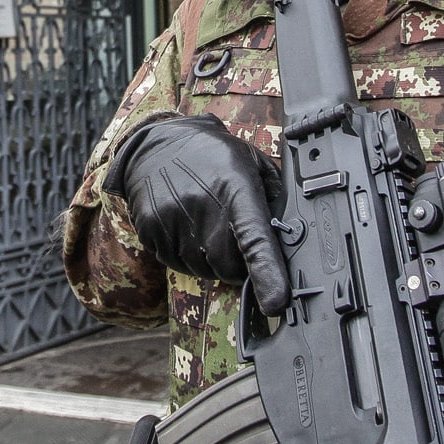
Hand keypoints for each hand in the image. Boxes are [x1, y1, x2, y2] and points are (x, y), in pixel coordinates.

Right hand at [105, 114, 288, 313]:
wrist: (155, 142)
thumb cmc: (211, 154)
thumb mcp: (251, 162)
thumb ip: (274, 196)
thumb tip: (293, 234)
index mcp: (234, 186)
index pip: (254, 238)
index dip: (267, 273)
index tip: (276, 301)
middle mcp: (201, 204)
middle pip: (230, 266)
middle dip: (239, 263)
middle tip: (234, 237)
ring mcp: (172, 218)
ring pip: (204, 269)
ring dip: (211, 259)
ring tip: (206, 224)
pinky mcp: (151, 229)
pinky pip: (177, 264)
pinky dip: (187, 255)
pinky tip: (186, 226)